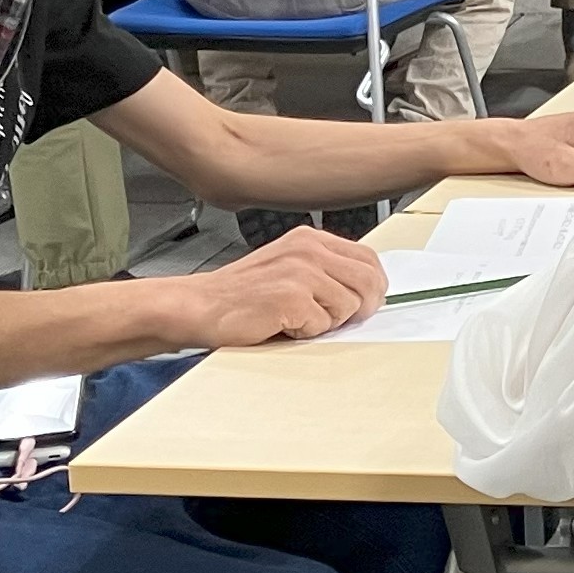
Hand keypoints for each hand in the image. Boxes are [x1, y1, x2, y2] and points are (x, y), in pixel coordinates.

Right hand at [169, 226, 386, 346]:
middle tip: (337, 320)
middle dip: (361, 308)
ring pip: (350, 306)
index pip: (369, 259)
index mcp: (311, 239)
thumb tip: (369, 292)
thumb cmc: (242, 294)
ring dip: (328, 322)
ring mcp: (301, 272)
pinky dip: (306, 333)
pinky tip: (282, 324)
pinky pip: (323, 325)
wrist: (199, 305)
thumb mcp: (289, 268)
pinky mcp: (291, 297)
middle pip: (369, 282)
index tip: (365, 303)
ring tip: (297, 318)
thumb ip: (326, 271)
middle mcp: (308, 249)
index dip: (374, 287)